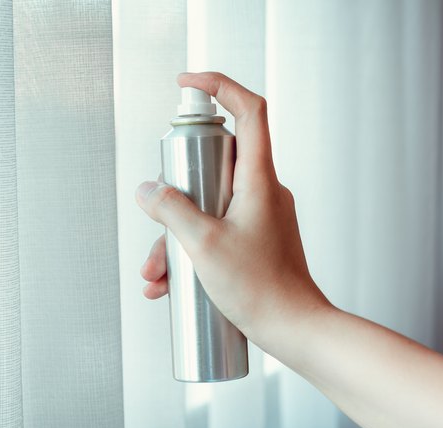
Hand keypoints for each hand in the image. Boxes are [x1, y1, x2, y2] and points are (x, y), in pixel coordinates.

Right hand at [135, 72, 328, 341]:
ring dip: (176, 234)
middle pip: (215, 163)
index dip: (220, 86)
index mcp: (259, 180)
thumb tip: (148, 191)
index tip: (187, 84)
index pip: (248, 111)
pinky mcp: (256, 239)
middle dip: (175, 193)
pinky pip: (217, 230)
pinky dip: (191, 249)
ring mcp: (261, 216)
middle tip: (157, 219)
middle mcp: (264, 191)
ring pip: (209, 205)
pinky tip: (169, 282)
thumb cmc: (261, 289)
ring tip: (156, 272)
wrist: (294, 328)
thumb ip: (171, 211)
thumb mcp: (204, 246)